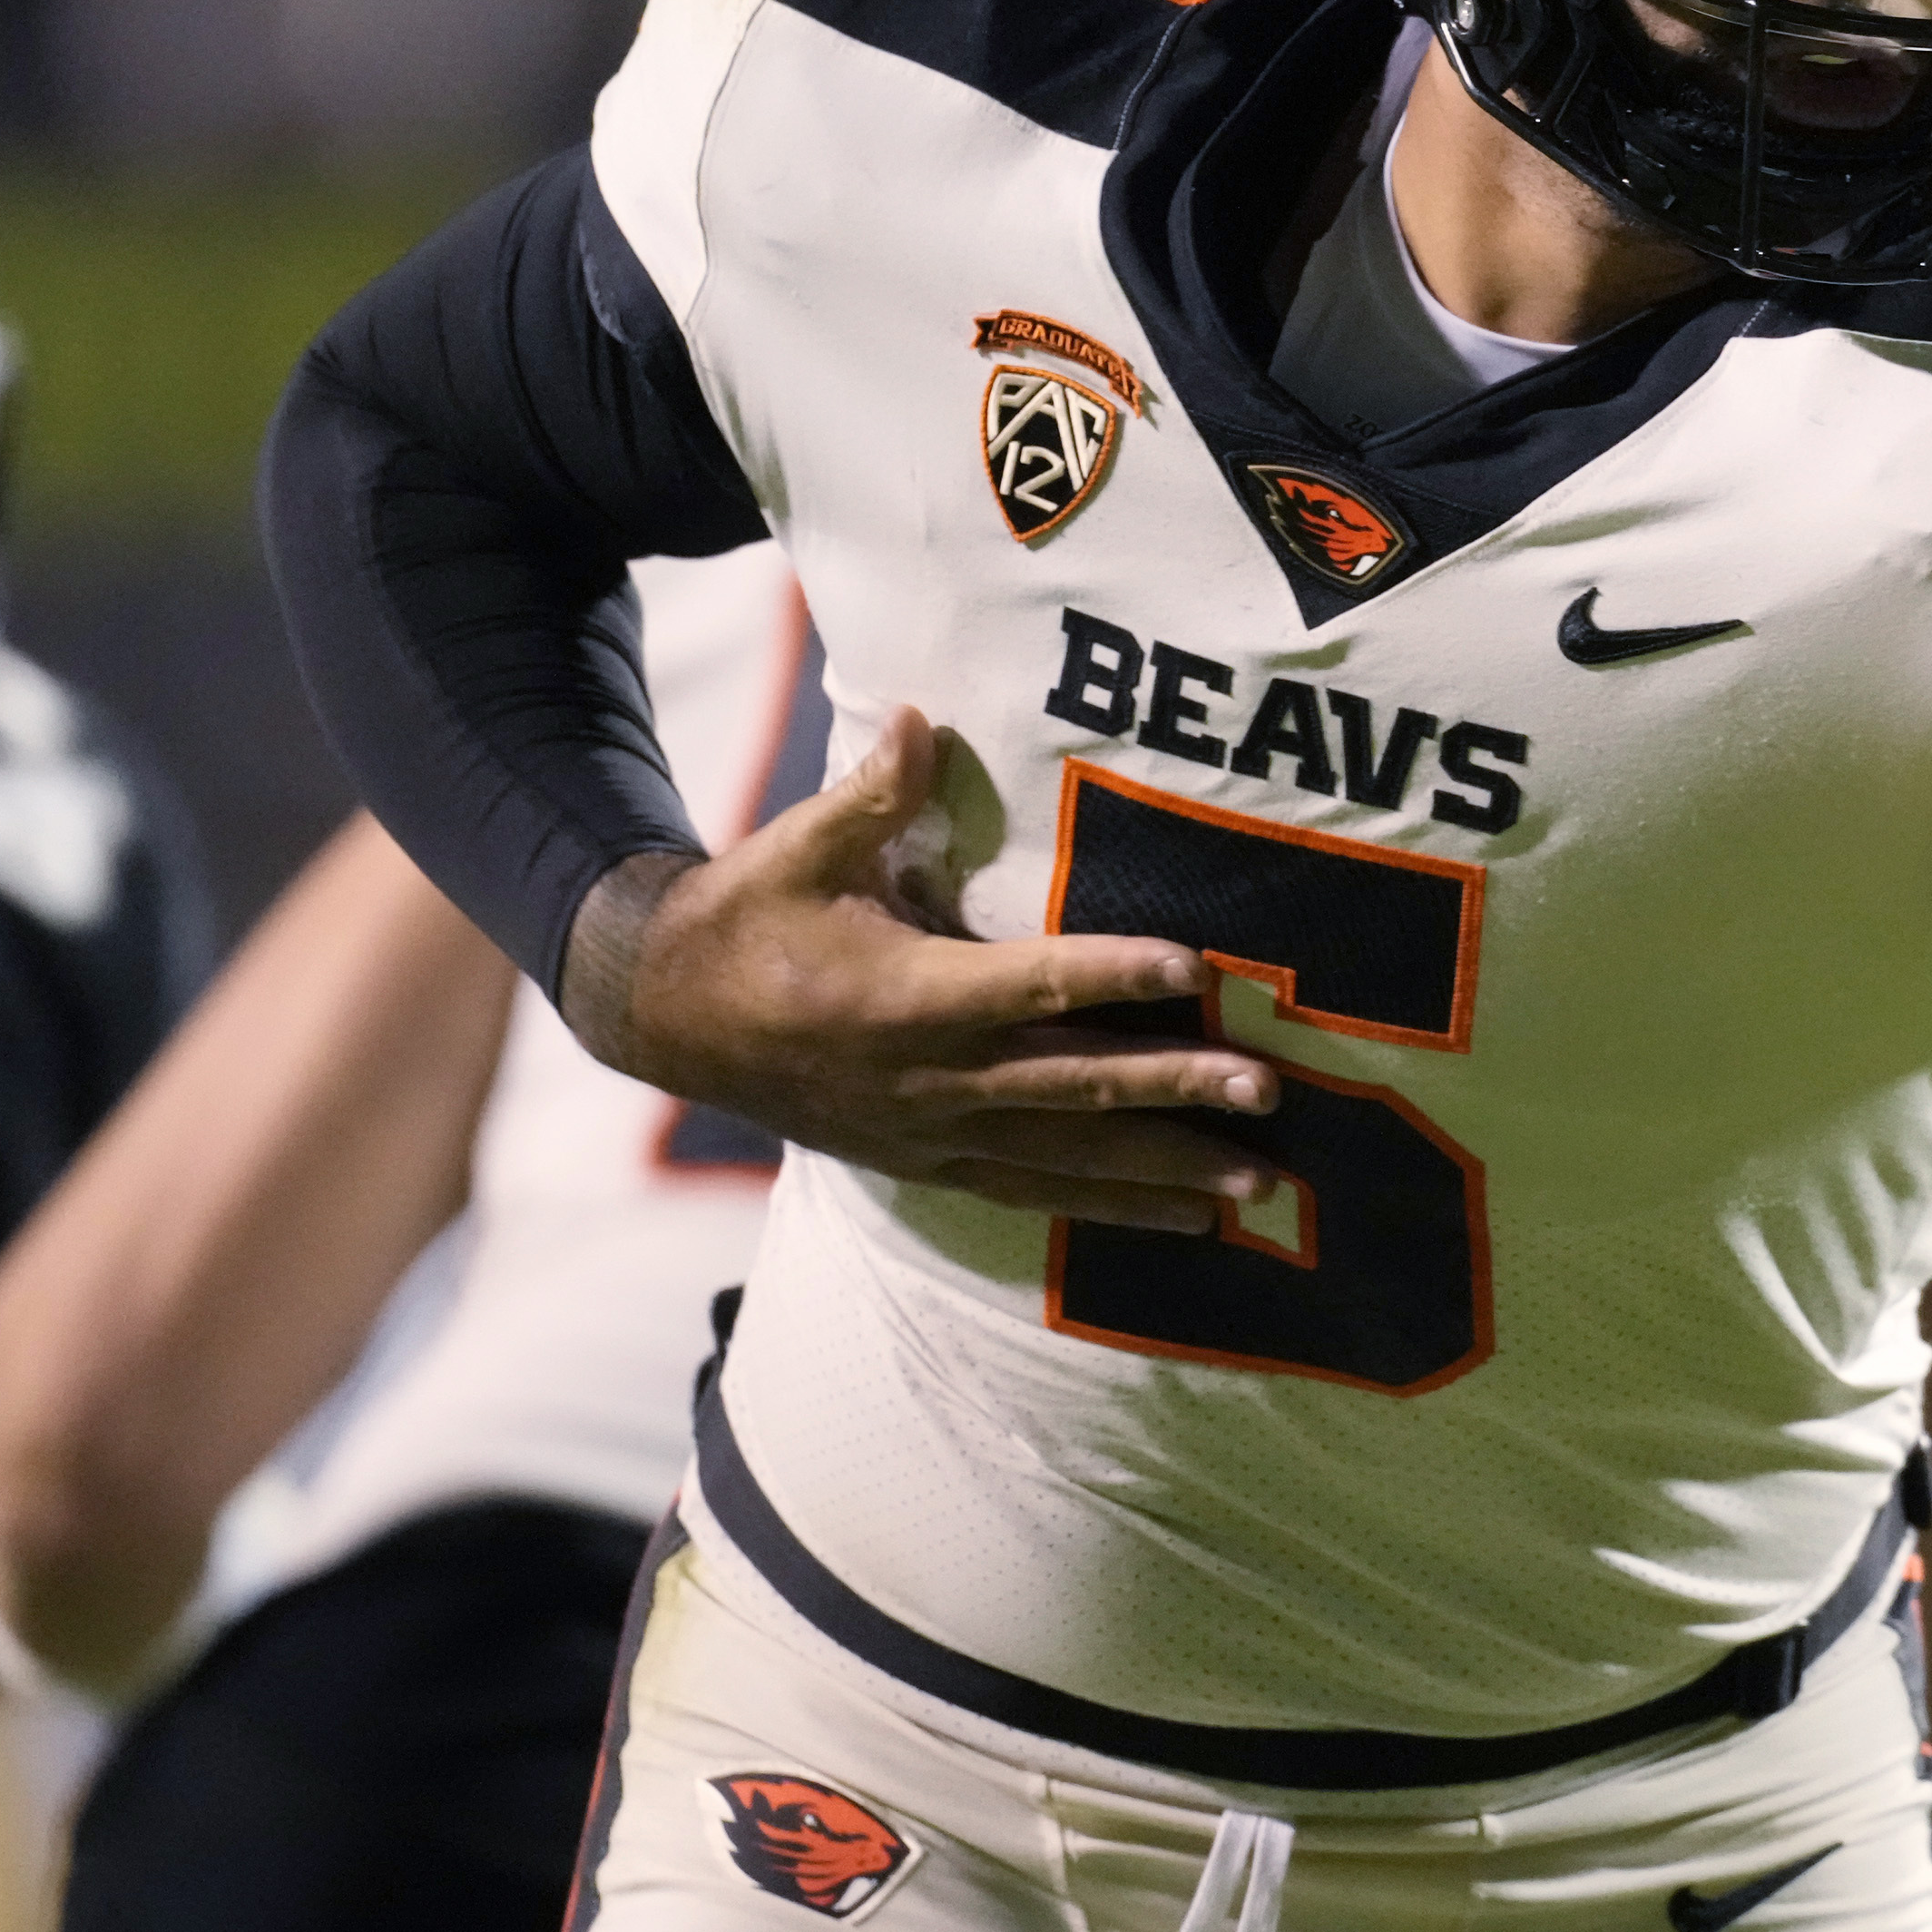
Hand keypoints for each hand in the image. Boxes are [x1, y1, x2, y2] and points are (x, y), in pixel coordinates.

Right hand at [576, 704, 1280, 1229]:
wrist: (665, 1019)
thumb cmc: (745, 920)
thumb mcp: (793, 849)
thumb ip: (869, 794)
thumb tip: (919, 716)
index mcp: (899, 997)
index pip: (1025, 983)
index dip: (1109, 974)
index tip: (1192, 967)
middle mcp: (926, 1080)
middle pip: (1071, 1086)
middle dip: (1173, 1090)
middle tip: (1265, 1093)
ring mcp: (931, 1135)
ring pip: (1067, 1159)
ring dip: (1166, 1172)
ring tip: (1259, 1185)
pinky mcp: (930, 1166)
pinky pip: (1036, 1193)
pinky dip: (1113, 1206)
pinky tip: (1187, 1214)